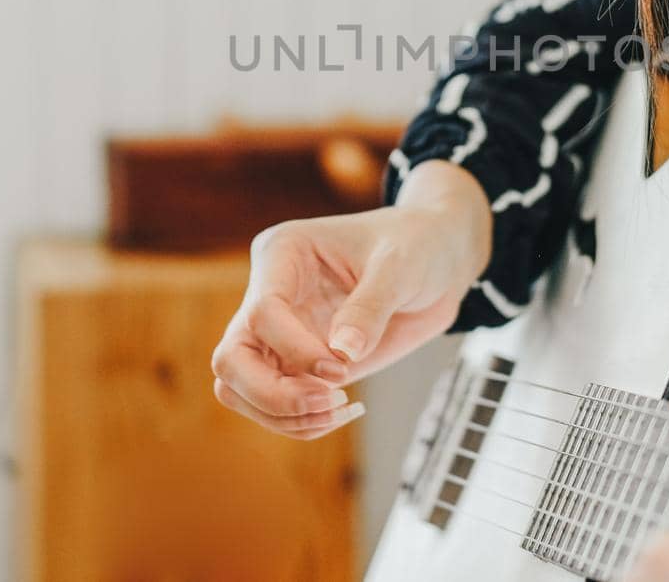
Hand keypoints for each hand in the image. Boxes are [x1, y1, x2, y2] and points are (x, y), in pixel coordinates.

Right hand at [210, 160, 491, 438]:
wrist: (437, 259)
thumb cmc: (415, 245)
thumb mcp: (400, 266)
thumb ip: (369, 308)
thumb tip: (342, 355)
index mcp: (282, 254)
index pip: (262, 312)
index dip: (297, 350)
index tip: (343, 368)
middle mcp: (269, 294)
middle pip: (231, 359)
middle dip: (271, 394)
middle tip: (327, 402)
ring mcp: (278, 333)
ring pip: (239, 390)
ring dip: (283, 416)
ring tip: (339, 411)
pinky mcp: (297, 363)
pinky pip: (274, 405)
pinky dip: (300, 422)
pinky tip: (344, 412)